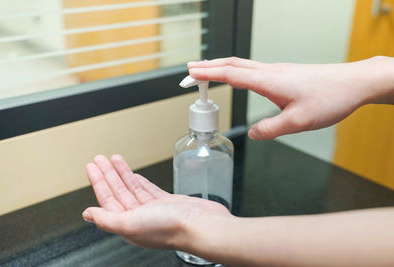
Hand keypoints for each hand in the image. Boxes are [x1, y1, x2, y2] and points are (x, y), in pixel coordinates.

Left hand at [82, 154, 231, 249]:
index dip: (98, 182)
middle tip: (99, 159)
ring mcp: (153, 209)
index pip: (107, 200)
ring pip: (132, 188)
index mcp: (128, 224)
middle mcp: (139, 218)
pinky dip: (139, 180)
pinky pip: (147, 189)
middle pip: (118, 191)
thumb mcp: (131, 223)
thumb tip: (87, 214)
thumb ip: (107, 219)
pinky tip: (134, 174)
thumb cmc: (171, 228)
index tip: (92, 167)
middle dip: (108, 174)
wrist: (202, 226)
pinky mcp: (167, 203)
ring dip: (122, 173)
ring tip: (114, 159)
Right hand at [188, 56, 392, 139]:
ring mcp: (276, 71)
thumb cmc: (329, 99)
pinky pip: (251, 68)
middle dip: (207, 66)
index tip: (189, 75)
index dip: (207, 74)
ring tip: (205, 72)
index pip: (230, 74)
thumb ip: (270, 128)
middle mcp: (269, 71)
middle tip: (189, 72)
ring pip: (241, 64)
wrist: (353, 83)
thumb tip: (252, 133)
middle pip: (231, 64)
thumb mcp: (298, 122)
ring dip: (220, 66)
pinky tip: (235, 77)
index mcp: (268, 81)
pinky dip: (235, 70)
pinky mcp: (283, 74)